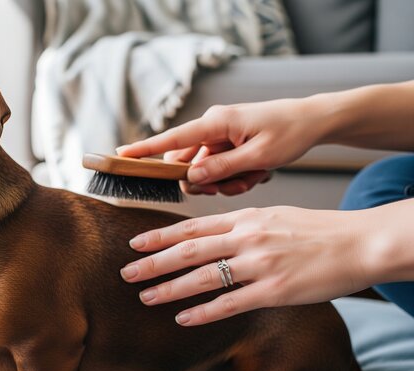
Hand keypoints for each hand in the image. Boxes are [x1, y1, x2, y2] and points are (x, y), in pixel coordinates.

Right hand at [117, 99, 328, 195]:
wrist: (313, 121)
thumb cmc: (290, 133)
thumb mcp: (258, 156)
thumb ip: (222, 169)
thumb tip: (191, 178)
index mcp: (216, 123)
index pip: (172, 139)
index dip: (144, 150)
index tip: (120, 155)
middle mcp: (211, 126)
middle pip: (186, 162)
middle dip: (205, 181)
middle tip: (232, 185)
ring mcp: (218, 135)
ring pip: (204, 170)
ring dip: (225, 181)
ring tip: (254, 176)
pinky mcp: (226, 143)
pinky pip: (217, 168)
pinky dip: (234, 177)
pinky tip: (256, 173)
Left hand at [120, 206, 373, 325]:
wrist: (358, 242)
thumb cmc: (317, 229)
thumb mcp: (273, 214)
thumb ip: (241, 224)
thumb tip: (211, 232)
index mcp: (245, 218)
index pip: (192, 227)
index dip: (160, 236)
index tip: (135, 243)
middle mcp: (246, 238)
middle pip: (188, 251)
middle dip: (153, 263)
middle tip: (127, 272)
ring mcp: (259, 264)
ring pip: (202, 277)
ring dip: (169, 289)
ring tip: (146, 297)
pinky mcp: (274, 290)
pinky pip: (229, 303)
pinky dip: (202, 312)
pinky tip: (183, 318)